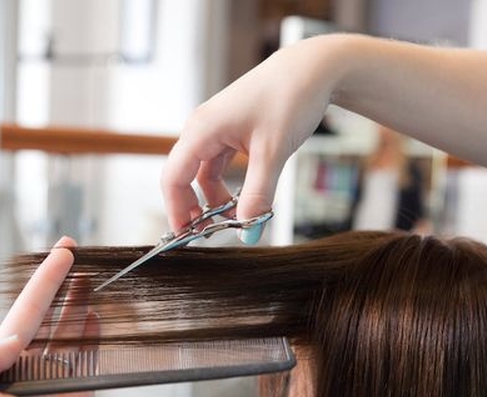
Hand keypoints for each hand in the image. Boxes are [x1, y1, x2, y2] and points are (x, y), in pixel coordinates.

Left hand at [0, 236, 99, 396]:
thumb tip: (10, 337)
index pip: (21, 315)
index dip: (41, 282)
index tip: (59, 256)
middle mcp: (26, 370)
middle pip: (45, 316)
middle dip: (57, 283)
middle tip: (71, 252)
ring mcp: (56, 381)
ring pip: (68, 330)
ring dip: (77, 302)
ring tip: (89, 277)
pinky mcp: (82, 394)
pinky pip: (90, 354)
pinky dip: (94, 332)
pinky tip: (96, 314)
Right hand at [161, 37, 338, 239]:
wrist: (312, 69)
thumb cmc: (289, 97)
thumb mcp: (273, 153)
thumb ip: (258, 195)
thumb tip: (248, 232)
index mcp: (202, 129)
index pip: (174, 177)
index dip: (176, 210)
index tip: (185, 237)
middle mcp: (202, 128)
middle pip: (183, 176)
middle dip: (193, 208)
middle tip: (209, 234)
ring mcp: (216, 129)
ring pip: (203, 173)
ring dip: (214, 198)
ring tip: (234, 219)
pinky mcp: (231, 130)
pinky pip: (219, 164)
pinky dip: (227, 185)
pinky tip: (242, 199)